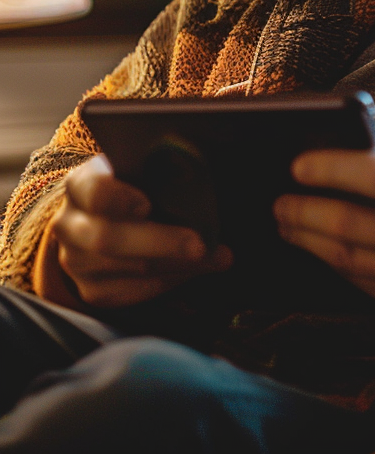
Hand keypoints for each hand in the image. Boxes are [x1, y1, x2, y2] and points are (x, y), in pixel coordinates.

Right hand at [51, 154, 232, 307]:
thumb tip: (202, 185)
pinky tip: (197, 269)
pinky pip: (134, 292)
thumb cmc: (135, 185)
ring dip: (178, 265)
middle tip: (201, 245)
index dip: (119, 198)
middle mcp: (70, 225)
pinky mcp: (93, 291)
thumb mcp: (140, 171)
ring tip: (215, 257)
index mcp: (81, 185)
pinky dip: (171, 280)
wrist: (105, 218)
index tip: (147, 204)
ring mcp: (76, 262)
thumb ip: (161, 175)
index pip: (94, 191)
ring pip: (127, 269)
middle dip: (160, 243)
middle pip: (108, 238)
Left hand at [274, 112, 374, 313]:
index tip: (300, 165)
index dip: (334, 170)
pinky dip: (329, 261)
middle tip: (280, 199)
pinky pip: (359, 281)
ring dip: (307, 238)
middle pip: (351, 225)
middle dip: (305, 211)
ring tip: (286, 220)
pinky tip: (313, 244)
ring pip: (348, 258)